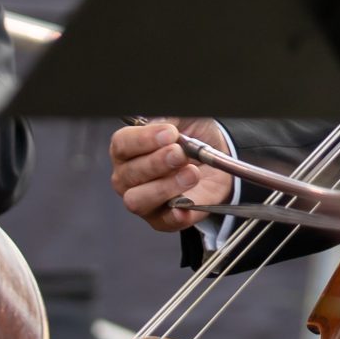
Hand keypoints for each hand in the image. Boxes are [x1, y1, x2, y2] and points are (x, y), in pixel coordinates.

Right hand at [110, 119, 234, 233]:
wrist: (217, 159)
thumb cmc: (193, 136)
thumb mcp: (185, 117)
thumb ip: (169, 117)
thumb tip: (162, 122)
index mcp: (127, 149)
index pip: (122, 144)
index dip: (144, 139)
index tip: (169, 133)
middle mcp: (128, 176)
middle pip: (129, 174)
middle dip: (157, 162)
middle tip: (180, 153)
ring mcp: (142, 200)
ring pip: (138, 200)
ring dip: (166, 186)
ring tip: (191, 173)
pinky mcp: (161, 220)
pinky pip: (163, 221)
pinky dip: (177, 214)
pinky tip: (188, 203)